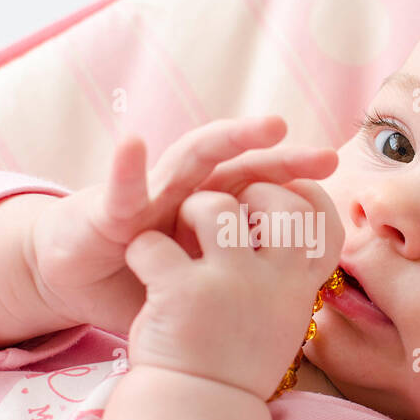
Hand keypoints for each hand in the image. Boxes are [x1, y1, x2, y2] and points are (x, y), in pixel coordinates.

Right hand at [29, 116, 337, 336]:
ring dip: (227, 139)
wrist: (78, 281)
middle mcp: (186, 194)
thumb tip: (306, 294)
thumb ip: (243, 277)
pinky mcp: (108, 211)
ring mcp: (150, 196)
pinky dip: (127, 168)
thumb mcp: (203, 284)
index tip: (341, 186)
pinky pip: (120, 190)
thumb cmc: (144, 280)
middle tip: (326, 154)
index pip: (264, 194)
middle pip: (242, 169)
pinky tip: (132, 143)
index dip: (301, 190)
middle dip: (283, 158)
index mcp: (212, 214)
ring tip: (265, 125)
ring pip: (192, 161)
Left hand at [120, 179, 344, 399]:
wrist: (199, 410)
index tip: (273, 201)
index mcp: (299, 286)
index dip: (302, 197)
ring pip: (214, 206)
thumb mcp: (281, 318)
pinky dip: (143, 251)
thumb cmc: (235, 358)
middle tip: (218, 220)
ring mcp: (230, 284)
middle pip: (277, 198)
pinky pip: (154, 242)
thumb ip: (288, 275)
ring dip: (189, 212)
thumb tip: (293, 226)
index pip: (323, 221)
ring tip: (180, 239)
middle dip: (243, 194)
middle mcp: (274, 281)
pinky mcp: (181, 293)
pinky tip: (147, 271)